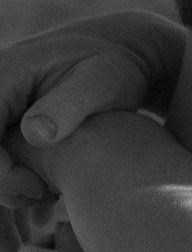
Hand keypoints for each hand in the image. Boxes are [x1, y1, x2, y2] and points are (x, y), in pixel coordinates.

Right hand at [0, 13, 185, 203]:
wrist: (119, 57)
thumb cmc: (115, 67)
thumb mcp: (101, 81)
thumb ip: (69, 104)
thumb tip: (34, 133)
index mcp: (7, 72)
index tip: (35, 185)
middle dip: (3, 179)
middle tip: (43, 194)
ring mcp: (0, 104)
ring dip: (7, 182)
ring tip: (48, 192)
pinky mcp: (7, 118)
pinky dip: (14, 177)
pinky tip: (46, 185)